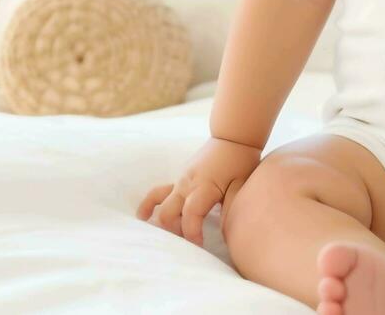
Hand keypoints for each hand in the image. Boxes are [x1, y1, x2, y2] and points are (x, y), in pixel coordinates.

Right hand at [136, 137, 263, 245]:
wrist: (233, 138)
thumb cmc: (240, 162)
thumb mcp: (241, 186)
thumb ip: (230, 208)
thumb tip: (223, 232)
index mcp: (203, 187)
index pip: (190, 216)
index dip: (192, 234)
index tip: (199, 247)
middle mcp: (186, 184)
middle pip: (168, 213)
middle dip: (175, 232)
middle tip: (187, 244)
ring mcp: (179, 180)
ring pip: (159, 203)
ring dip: (161, 220)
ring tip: (159, 237)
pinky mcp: (178, 178)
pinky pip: (158, 192)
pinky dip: (150, 204)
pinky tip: (143, 216)